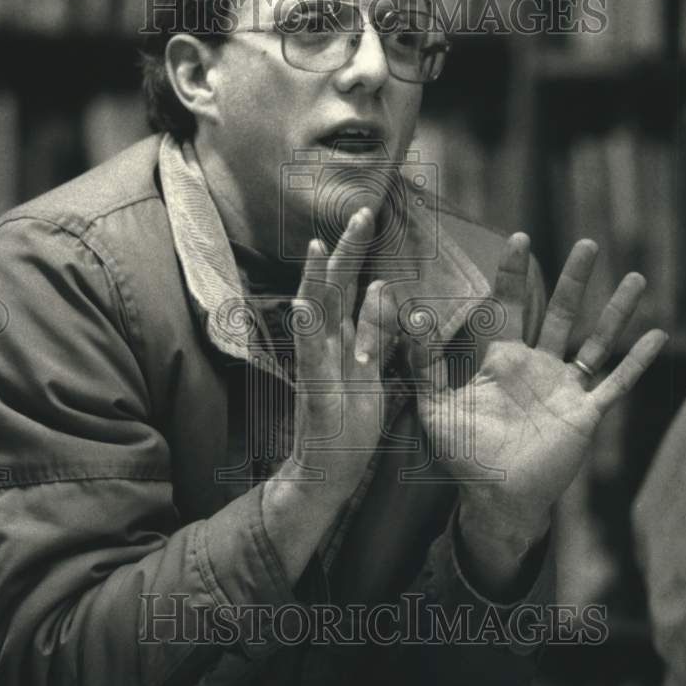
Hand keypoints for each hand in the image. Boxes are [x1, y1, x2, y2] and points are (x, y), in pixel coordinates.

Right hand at [289, 207, 397, 495]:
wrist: (327, 472)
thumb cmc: (348, 424)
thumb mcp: (373, 371)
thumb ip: (377, 332)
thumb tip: (382, 286)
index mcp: (344, 339)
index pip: (350, 285)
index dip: (356, 250)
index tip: (367, 213)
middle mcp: (327, 345)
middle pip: (334, 288)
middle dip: (345, 251)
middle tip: (360, 212)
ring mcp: (317, 366)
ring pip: (315, 316)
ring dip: (314, 281)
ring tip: (315, 246)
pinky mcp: (315, 391)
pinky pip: (309, 358)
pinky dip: (304, 332)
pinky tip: (302, 307)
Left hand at [409, 233, 667, 544]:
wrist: (493, 497)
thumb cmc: (462, 452)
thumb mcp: (435, 404)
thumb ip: (423, 363)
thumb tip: (409, 320)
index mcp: (501, 359)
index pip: (510, 306)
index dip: (514, 274)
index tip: (519, 238)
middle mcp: (537, 366)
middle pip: (560, 312)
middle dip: (574, 279)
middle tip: (588, 244)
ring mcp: (564, 387)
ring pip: (595, 340)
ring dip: (615, 312)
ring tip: (636, 278)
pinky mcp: (584, 412)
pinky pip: (614, 383)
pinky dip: (635, 362)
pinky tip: (658, 336)